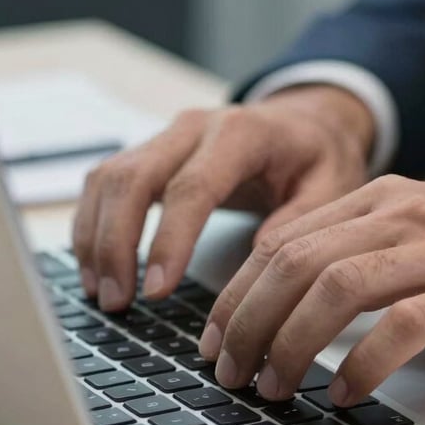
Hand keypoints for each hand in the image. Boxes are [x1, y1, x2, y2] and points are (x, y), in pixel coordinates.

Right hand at [72, 85, 374, 310]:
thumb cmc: (318, 156)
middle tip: (118, 302)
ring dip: (96, 237)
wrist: (305, 122)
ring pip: (109, 178)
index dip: (169, 239)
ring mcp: (167, 136)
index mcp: (242, 134)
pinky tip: (95, 266)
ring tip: (102, 293)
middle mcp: (195, 127)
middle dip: (116, 243)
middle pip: (134, 178)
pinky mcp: (151, 151)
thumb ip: (300, 222)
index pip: (192, 187)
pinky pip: (106, 181)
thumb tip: (257, 268)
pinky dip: (92, 223)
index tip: (157, 290)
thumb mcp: (332, 185)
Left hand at [200, 176, 424, 405]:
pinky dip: (364, 363)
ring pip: (338, 288)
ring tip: (273, 387)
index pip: (283, 242)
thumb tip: (286, 304)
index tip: (215, 340)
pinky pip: (403, 326)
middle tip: (229, 373)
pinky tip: (345, 393)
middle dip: (249, 323)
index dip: (237, 294)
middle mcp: (402, 215)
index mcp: (380, 199)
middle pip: (297, 263)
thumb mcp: (418, 235)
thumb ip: (358, 254)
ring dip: (291, 343)